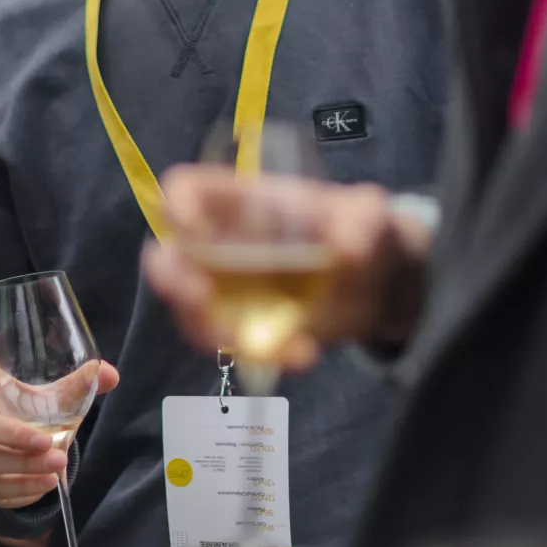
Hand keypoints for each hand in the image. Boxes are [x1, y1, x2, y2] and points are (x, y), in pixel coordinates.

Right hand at [0, 349, 119, 510]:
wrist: (24, 455)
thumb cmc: (35, 414)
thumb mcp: (57, 398)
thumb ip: (81, 384)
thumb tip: (110, 374)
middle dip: (10, 434)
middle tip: (45, 440)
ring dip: (23, 464)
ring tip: (57, 462)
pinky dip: (22, 487)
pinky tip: (46, 482)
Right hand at [143, 168, 432, 371]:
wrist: (377, 283)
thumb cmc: (360, 228)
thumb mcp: (370, 215)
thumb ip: (364, 220)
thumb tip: (349, 249)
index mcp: (242, 203)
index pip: (189, 190)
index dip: (177, 206)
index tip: (190, 228)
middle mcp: (222, 245)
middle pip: (168, 258)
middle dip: (174, 282)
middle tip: (201, 302)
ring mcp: (228, 290)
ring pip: (192, 313)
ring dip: (220, 334)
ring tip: (278, 346)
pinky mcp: (245, 326)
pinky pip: (231, 346)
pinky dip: (261, 356)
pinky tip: (304, 353)